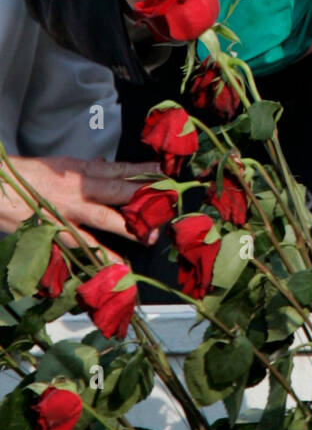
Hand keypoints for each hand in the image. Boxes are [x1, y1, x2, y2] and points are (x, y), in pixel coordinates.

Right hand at [0, 155, 158, 242]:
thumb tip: (101, 164)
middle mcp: (76, 189)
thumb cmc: (25, 177)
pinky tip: (117, 265)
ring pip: (104, 218)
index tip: (164, 172)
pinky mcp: (54, 231)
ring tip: (150, 237)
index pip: (116, 168)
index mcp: (78, 170)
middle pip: (116, 190)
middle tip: (168, 202)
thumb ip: (82, 169)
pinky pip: (82, 245)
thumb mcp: (57, 166)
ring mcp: (66, 211)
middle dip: (143, 197)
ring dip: (129, 227)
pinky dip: (100, 256)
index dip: (141, 170)